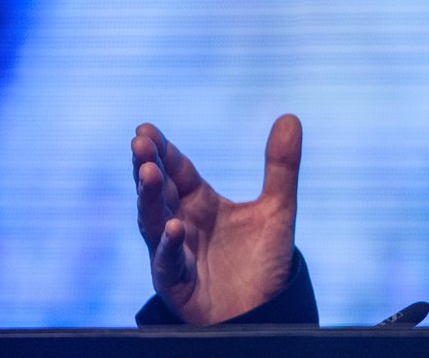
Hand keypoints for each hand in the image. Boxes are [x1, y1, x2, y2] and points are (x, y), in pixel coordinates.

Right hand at [132, 115, 301, 324]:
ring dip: (149, 197)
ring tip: (148, 172)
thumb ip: (281, 167)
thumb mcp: (278, 209)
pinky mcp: (176, 283)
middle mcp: (181, 223)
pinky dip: (169, 245)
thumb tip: (290, 117)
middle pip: (158, 190)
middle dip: (146, 165)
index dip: (163, 149)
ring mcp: (174, 253)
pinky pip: (168, 262)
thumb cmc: (264, 262)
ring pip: (153, 222)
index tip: (146, 128)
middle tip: (138, 142)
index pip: (177, 169)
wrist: (266, 311)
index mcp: (200, 202)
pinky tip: (174, 228)